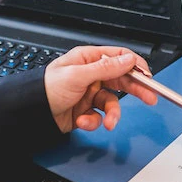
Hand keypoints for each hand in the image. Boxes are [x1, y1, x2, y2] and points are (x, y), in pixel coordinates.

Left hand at [43, 46, 157, 132]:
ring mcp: (89, 93)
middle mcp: (91, 75)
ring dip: (111, 114)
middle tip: (150, 98)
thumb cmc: (46, 88)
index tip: (148, 77)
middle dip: (136, 90)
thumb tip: (128, 60)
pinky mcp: (86, 110)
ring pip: (112, 103)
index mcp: (89, 59)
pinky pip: (100, 116)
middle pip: (122, 80)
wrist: (30, 112)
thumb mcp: (78, 75)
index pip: (120, 58)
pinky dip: (94, 121)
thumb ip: (106, 68)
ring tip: (108, 123)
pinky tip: (83, 121)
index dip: (135, 66)